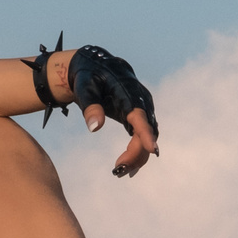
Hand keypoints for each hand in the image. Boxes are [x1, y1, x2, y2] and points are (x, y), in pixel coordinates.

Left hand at [54, 45, 159, 176]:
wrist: (96, 67)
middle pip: (147, 131)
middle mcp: (142, 101)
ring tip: (118, 171)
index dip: (146, 133)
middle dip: (136, 152)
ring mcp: (144, 109)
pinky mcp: (141, 116)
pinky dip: (137, 152)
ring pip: (148, 136)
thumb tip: (95, 129)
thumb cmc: (89, 77)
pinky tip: (126, 166)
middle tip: (117, 169)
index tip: (152, 149)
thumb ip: (90, 107)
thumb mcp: (84, 89)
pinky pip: (144, 137)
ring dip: (137, 155)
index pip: (140, 115)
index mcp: (128, 93)